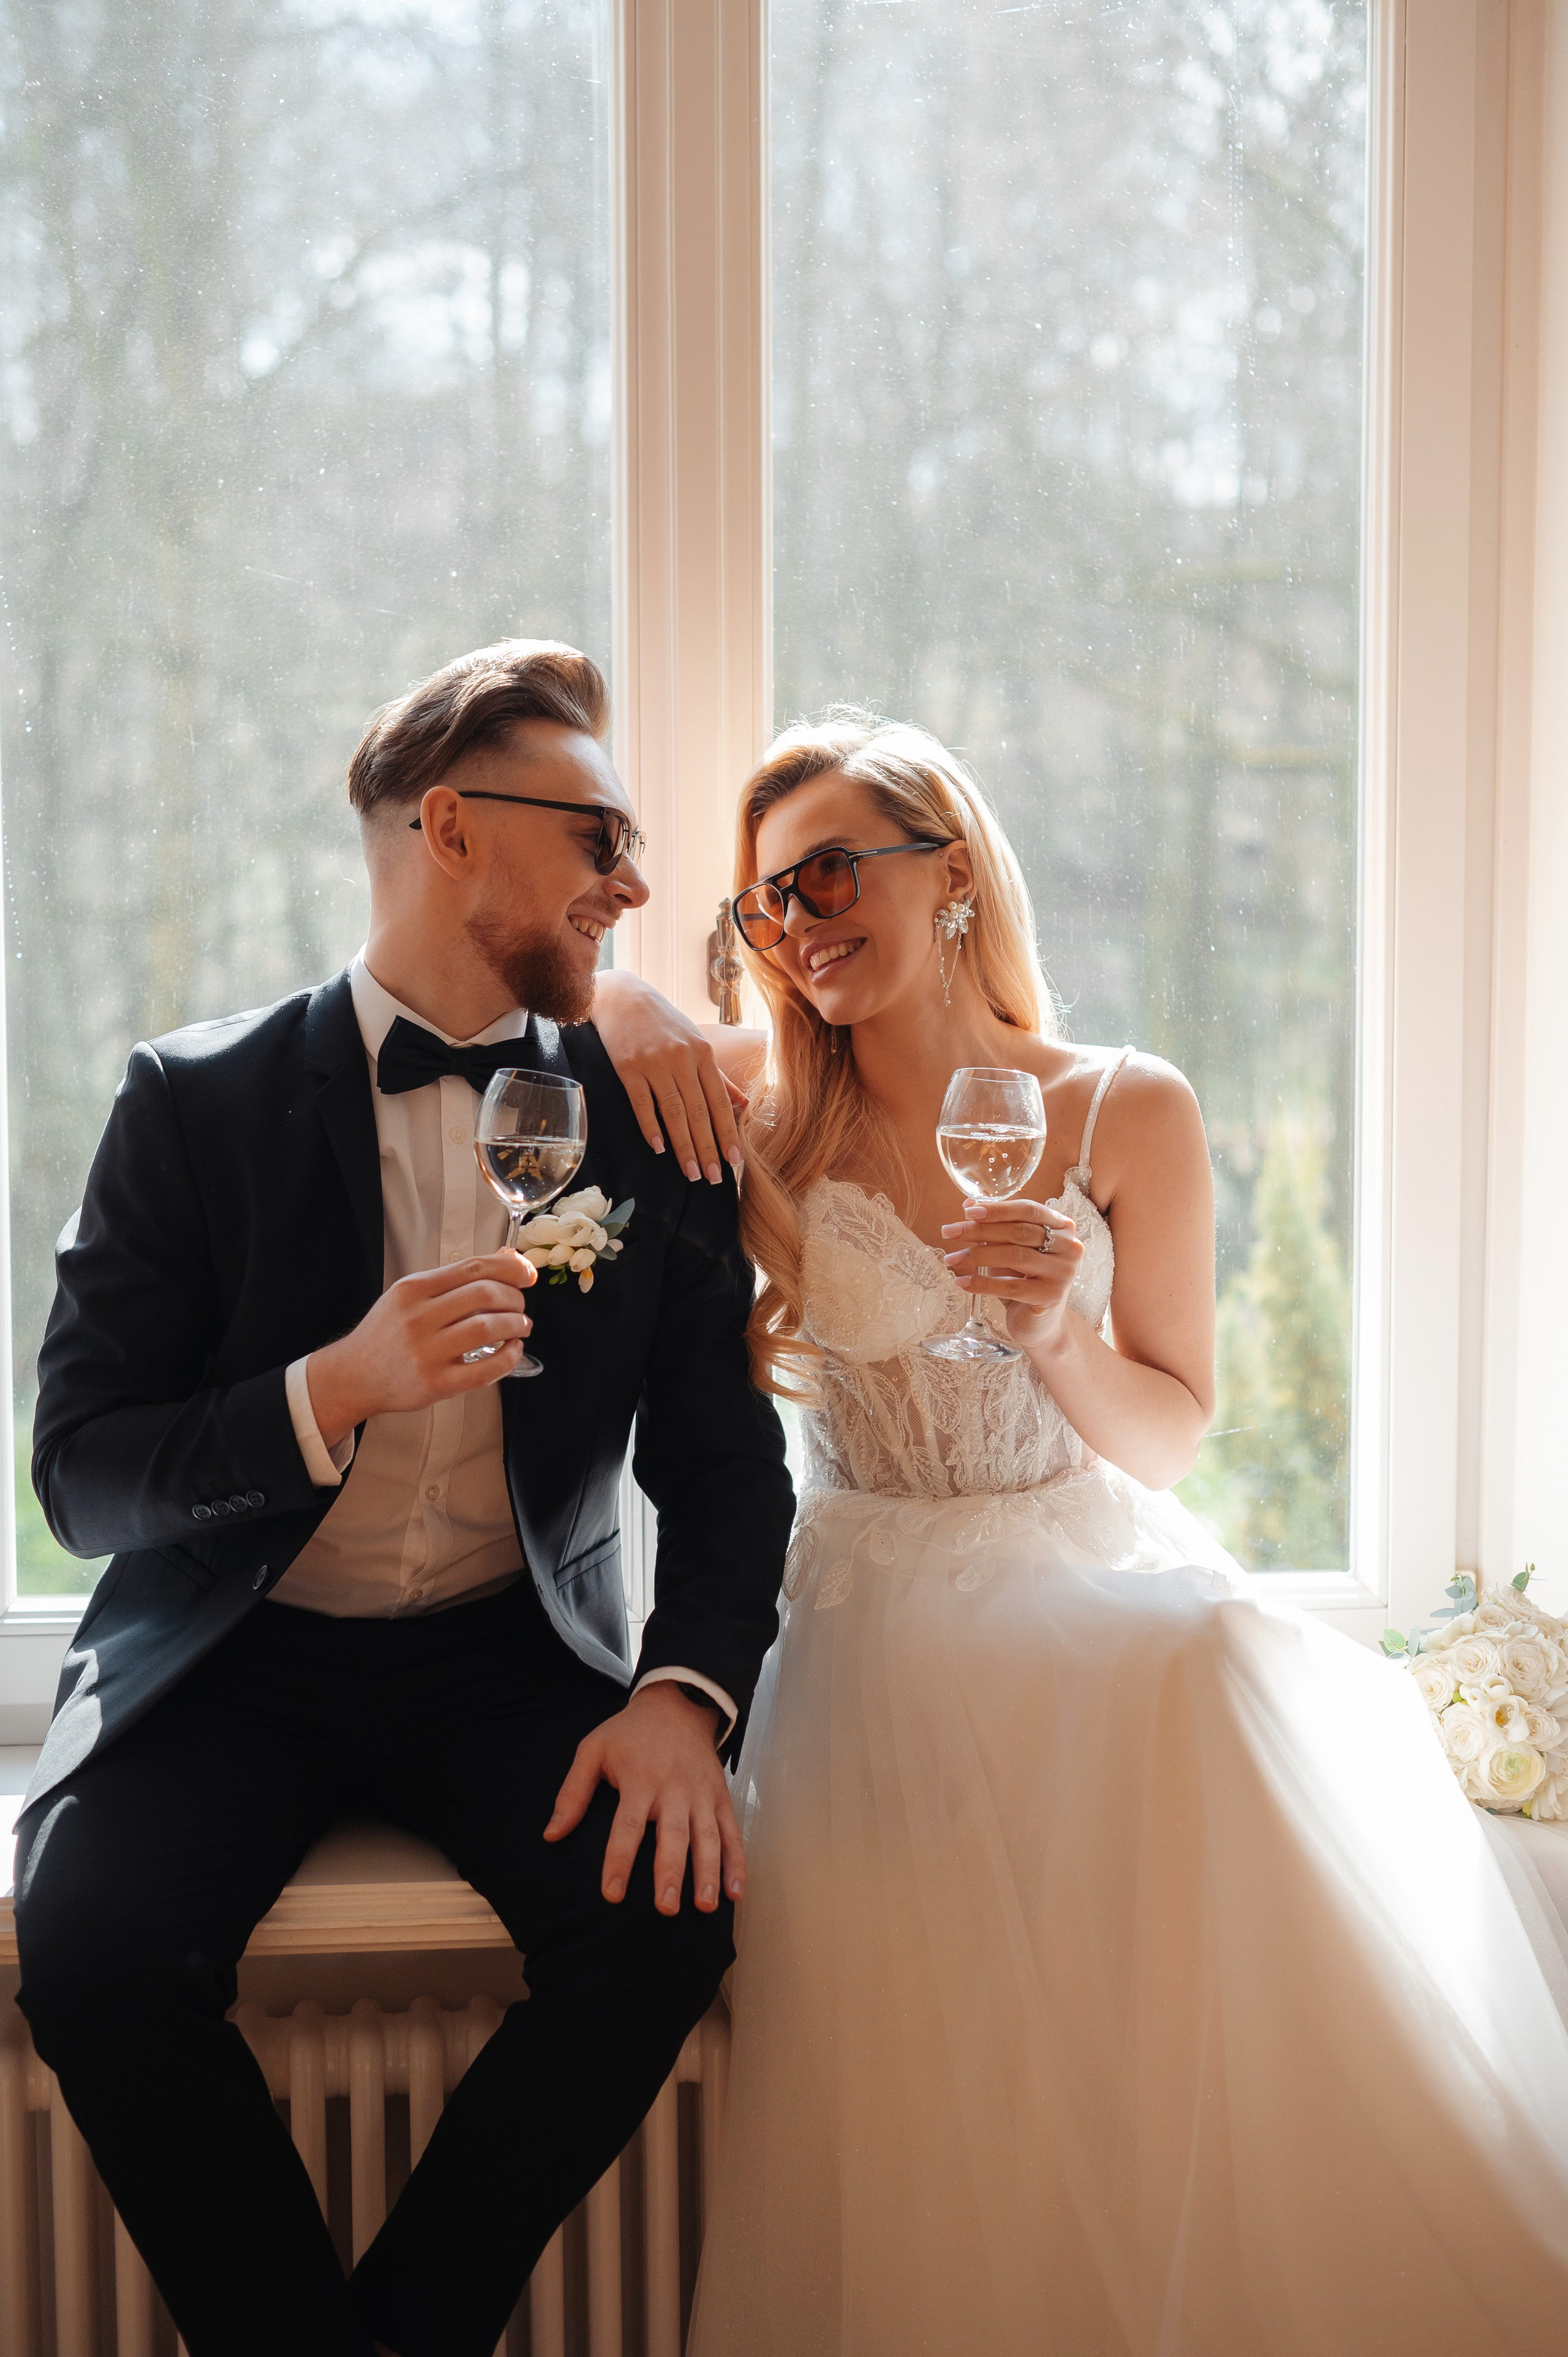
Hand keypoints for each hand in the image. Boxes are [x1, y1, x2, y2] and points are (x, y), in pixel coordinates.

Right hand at [305, 1250, 535, 1448]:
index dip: (509, 1268)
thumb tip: (505, 1258)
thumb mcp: (409, 1295)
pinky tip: (512, 1350)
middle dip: (514, 1298)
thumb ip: (452, 1279)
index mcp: (412, 1289)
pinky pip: (484, 1369)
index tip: (527, 1273)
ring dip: (515, 1324)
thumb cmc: (387, 1332)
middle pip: (484, 1294)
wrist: (353, 1375)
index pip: (472, 1268)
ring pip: (487, 1328)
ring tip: (520, 1325)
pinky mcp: (434, 1383)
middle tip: (520, 1306)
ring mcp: (425, 1352)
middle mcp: (417, 1317)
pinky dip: (508, 1357)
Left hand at [544, 1680, 742, 1915]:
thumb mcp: (593, 1749)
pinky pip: (732, 1831)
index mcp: (640, 1779)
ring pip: (708, 1836)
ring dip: (709, 1872)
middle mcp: (674, 1788)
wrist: (678, 1704)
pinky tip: (735, 1891)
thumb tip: (551, 1835)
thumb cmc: (630, 1733)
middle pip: (673, 1834)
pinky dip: (736, 1861)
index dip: (619, 1860)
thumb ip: (573, 1793)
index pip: (628, 1826)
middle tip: (666, 1908)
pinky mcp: (721, 1796)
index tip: (612, 1894)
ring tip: (706, 1907)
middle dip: (671, 1873)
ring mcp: (702, 1793)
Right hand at [593, 970, 744, 1183]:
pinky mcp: (627, 1066)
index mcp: (703, 1054)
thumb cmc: (662, 1023)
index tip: (735, 1162)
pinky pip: (642, 1103)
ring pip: (673, 1112)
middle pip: (698, 1111)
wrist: (622, 996)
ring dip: (683, 1146)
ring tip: (690, 1173)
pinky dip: (650, 1127)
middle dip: (708, 1148)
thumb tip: (744, 1104)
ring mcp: (654, 1062)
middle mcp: (682, 1058)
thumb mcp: (696, 1042)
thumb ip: (718, 1076)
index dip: (728, 1133)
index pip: (719, 1101)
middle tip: (713, 1178)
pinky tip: (658, 1149)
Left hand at [941, 1196, 1086, 1353]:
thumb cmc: (1024, 1279)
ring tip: (951, 1259)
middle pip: (1019, 1232)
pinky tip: (962, 1282)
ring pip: (1014, 1256)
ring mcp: (1063, 1272)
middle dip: (979, 1231)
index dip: (998, 1209)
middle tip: (948, 1232)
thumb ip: (995, 1226)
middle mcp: (1069, 1246)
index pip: (1028, 1210)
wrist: (1041, 1323)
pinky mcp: (1051, 1296)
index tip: (968, 1211)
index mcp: (1062, 1227)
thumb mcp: (1010, 1248)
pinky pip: (1011, 1286)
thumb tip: (968, 1203)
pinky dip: (982, 1283)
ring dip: (977, 1256)